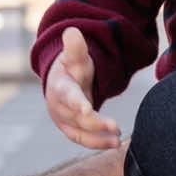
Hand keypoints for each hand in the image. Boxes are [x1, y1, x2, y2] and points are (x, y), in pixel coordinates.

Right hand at [45, 28, 120, 149]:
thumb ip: (75, 46)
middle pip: (76, 118)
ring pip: (79, 133)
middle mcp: (58, 107)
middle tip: (116, 127)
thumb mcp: (75, 55)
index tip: (87, 110)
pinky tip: (114, 143)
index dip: (76, 103)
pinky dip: (97, 143)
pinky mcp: (70, 130)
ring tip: (117, 141)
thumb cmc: (71, 67)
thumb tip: (72, 31)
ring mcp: (63, 120)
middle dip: (95, 124)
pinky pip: (83, 140)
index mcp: (60, 86)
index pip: (67, 96)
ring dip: (98, 139)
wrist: (62, 83)